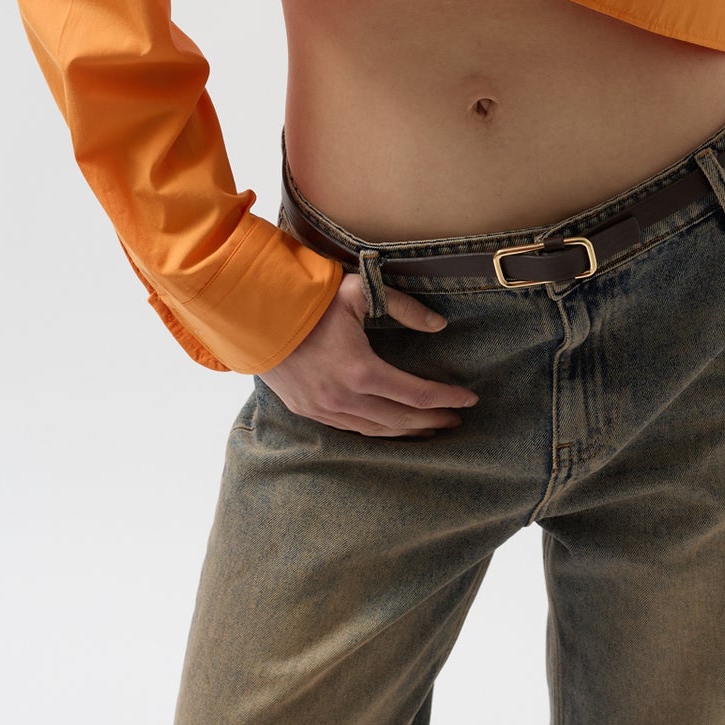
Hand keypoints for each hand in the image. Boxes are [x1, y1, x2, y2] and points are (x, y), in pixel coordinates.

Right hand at [258, 272, 479, 437]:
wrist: (254, 315)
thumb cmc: (309, 300)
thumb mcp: (360, 293)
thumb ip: (404, 307)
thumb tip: (439, 325)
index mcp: (361, 370)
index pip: (416, 393)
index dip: (446, 398)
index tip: (469, 399)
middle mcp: (344, 397)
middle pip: (400, 419)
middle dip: (432, 420)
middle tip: (456, 420)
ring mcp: (324, 409)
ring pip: (375, 431)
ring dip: (406, 432)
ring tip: (430, 429)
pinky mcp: (307, 410)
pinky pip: (350, 430)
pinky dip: (376, 432)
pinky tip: (389, 428)